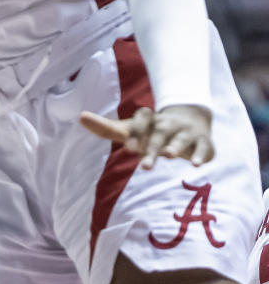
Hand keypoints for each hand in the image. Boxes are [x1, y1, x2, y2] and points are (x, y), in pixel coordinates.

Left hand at [80, 103, 213, 169]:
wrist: (189, 120)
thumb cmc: (152, 131)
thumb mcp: (130, 129)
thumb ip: (107, 128)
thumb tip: (80, 117)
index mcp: (149, 120)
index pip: (141, 120)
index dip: (135, 132)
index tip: (127, 148)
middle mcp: (167, 125)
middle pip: (159, 134)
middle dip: (153, 148)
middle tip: (145, 166)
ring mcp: (186, 133)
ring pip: (180, 139)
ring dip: (175, 146)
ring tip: (168, 156)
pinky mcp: (202, 142)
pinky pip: (203, 147)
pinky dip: (200, 155)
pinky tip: (195, 165)